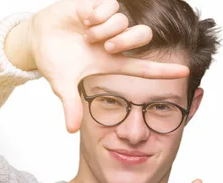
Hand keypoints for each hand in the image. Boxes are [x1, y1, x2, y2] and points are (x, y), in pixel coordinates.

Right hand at [5, 0, 188, 132]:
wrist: (37, 37)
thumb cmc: (54, 61)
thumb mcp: (62, 84)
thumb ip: (70, 104)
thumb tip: (71, 130)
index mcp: (113, 63)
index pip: (145, 68)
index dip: (165, 70)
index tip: (186, 72)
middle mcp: (116, 42)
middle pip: (142, 36)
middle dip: (126, 41)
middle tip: (105, 47)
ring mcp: (109, 24)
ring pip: (124, 21)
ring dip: (103, 29)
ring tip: (86, 33)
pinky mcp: (99, 6)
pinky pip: (110, 6)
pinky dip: (95, 13)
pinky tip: (82, 19)